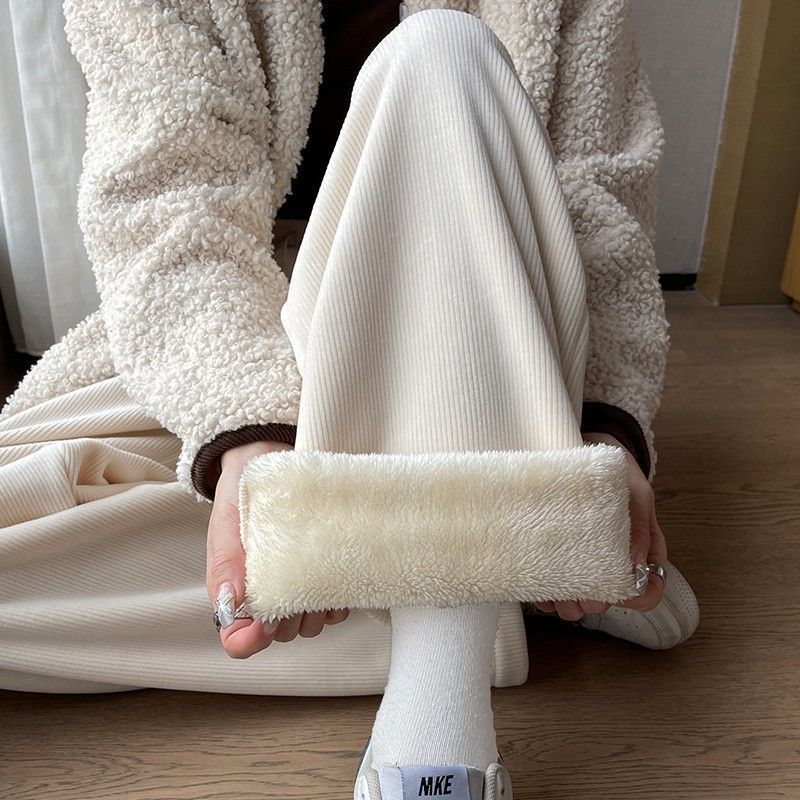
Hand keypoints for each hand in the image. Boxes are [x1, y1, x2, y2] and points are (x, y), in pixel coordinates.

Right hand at [206, 439, 349, 658]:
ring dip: (314, 610)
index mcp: (233, 592)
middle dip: (287, 618)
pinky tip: (335, 578)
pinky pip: (335, 609)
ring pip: (309, 626)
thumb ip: (227, 563)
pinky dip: (336, 601)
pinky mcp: (323, 577)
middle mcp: (265, 598)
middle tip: (291, 581)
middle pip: (280, 635)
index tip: (263, 624)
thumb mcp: (226, 522)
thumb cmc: (241, 494)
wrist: (267, 462)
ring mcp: (296, 590)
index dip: (250, 640)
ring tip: (315, 575)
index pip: (238, 640)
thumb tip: (230, 605)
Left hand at [533, 432, 667, 621]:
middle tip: (574, 585)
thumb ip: (641, 526)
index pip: (646, 593)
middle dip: (589, 600)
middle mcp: (612, 565)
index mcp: (640, 553)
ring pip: (575, 605)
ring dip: (564, 600)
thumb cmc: (614, 472)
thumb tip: (638, 566)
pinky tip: (537, 583)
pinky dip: (542, 595)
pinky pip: (548, 594)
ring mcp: (582, 566)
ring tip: (552, 584)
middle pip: (604, 604)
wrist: (581, 449)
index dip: (631, 598)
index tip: (612, 585)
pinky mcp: (555, 562)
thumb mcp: (635, 492)